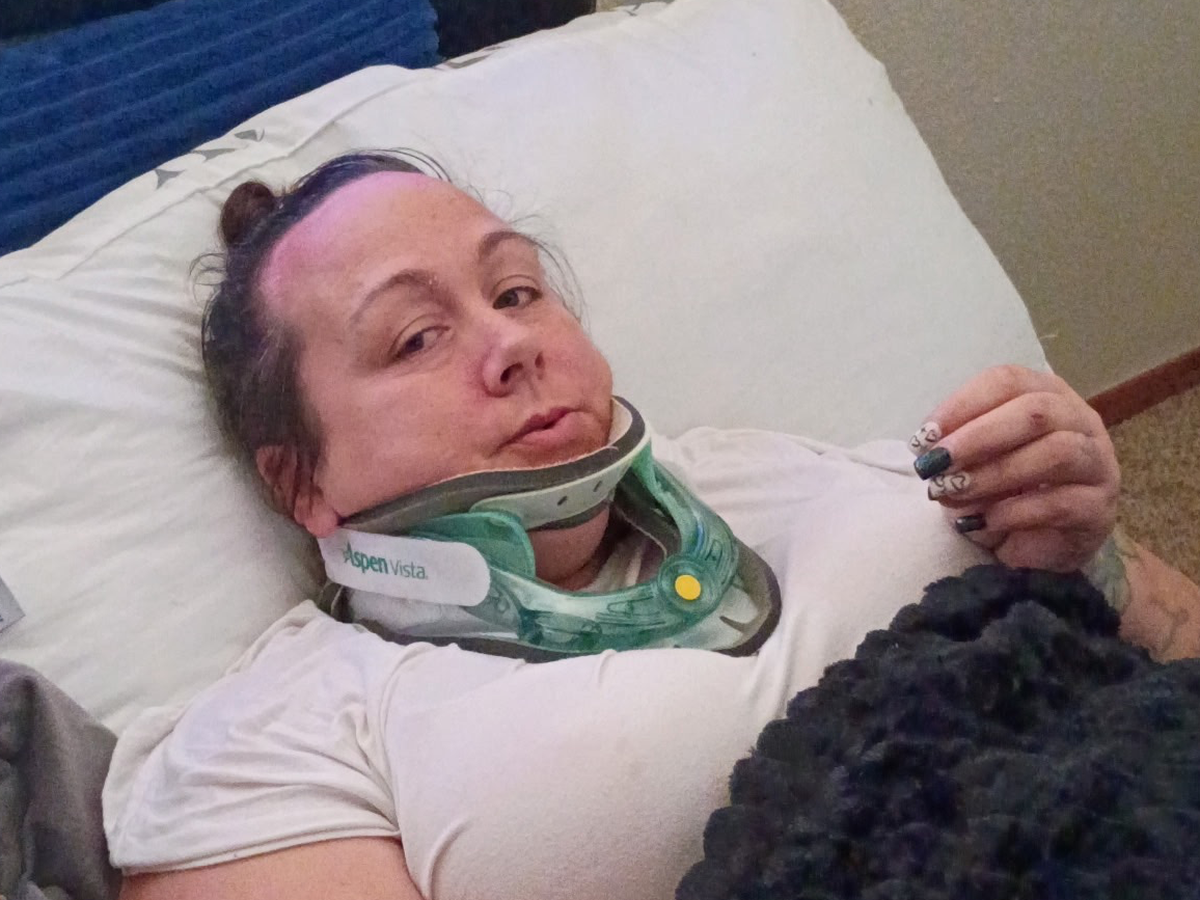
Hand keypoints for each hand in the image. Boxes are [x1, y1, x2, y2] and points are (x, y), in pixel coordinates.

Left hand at [908, 365, 1119, 571]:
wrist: (1040, 541)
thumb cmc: (1006, 487)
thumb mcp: (974, 461)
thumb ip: (958, 448)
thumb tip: (930, 452)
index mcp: (1046, 394)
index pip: (1008, 381)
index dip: (963, 404)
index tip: (925, 436)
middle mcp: (1080, 420)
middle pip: (1036, 411)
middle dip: (978, 437)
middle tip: (936, 464)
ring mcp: (1097, 463)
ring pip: (1056, 452)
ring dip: (995, 473)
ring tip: (954, 492)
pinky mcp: (1099, 508)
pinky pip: (1060, 504)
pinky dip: (1013, 512)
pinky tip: (982, 522)